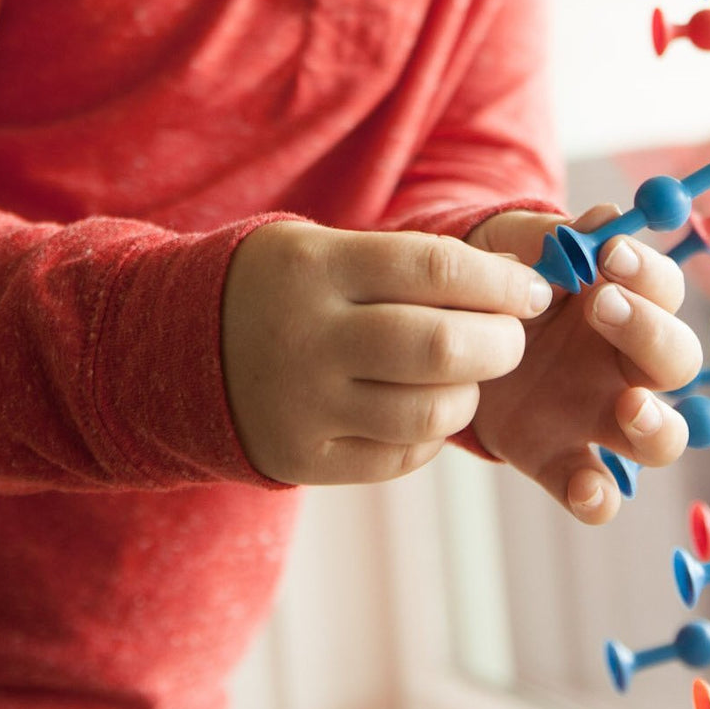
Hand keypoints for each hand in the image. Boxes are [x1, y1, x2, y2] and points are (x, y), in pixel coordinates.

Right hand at [221, 220, 552, 484]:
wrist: (176, 349)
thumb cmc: (280, 289)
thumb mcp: (324, 248)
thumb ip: (411, 262)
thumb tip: (518, 278)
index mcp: (317, 269)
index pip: (436, 268)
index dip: (501, 279)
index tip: (534, 288)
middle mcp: (309, 338)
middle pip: (442, 346)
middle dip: (502, 342)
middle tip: (511, 336)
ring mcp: (304, 405)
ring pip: (431, 410)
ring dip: (470, 392)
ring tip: (464, 373)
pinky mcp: (303, 460)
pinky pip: (401, 455)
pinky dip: (431, 432)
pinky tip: (421, 405)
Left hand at [466, 206, 701, 524]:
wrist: (438, 333)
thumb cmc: (491, 283)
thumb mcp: (507, 250)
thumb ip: (550, 236)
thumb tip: (608, 217)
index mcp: (620, 305)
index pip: (664, 290)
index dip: (649, 273)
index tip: (611, 255)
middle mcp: (623, 365)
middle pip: (677, 361)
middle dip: (652, 334)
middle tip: (604, 308)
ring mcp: (597, 418)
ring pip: (662, 438)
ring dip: (658, 425)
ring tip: (629, 404)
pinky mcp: (560, 460)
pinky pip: (598, 493)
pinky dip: (599, 497)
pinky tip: (585, 486)